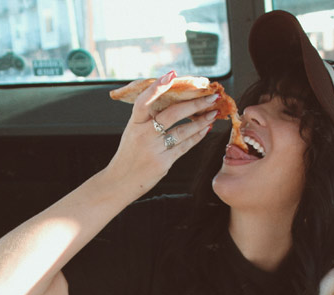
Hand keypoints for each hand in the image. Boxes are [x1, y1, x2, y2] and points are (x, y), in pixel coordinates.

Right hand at [106, 71, 218, 195]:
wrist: (120, 181)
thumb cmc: (129, 155)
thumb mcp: (132, 132)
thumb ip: (148, 118)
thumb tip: (173, 102)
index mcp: (134, 123)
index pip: (144, 101)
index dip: (157, 87)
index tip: (171, 75)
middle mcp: (143, 135)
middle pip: (172, 114)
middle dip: (195, 103)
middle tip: (211, 96)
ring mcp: (153, 149)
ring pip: (183, 131)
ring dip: (201, 121)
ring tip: (213, 113)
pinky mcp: (163, 163)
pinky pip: (184, 146)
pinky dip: (196, 136)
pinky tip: (205, 129)